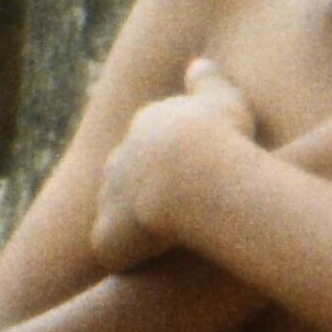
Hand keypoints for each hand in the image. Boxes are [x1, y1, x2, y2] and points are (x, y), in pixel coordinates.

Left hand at [89, 74, 257, 277]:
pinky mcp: (106, 238)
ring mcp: (109, 198)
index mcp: (146, 126)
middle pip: (126, 176)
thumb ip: (209, 80)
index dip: (171, 161)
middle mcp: (119, 159)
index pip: (151, 142)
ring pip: (116, 213)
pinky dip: (127, 258)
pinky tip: (151, 268)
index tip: (193, 176)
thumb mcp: (225, 99)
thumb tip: (197, 63)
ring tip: (166, 246)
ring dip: (135, 227)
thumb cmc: (221, 139)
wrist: (193, 177)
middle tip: (178, 214)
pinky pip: (112, 250)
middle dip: (145, 192)